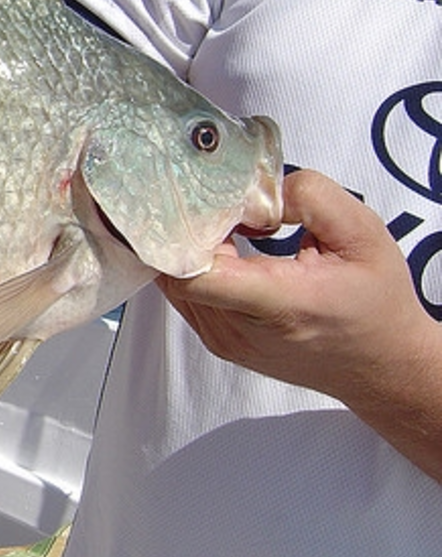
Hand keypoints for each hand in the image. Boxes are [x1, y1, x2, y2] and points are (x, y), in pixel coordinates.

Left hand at [158, 169, 441, 480]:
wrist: (382, 366)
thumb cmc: (376, 300)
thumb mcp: (363, 233)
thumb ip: (312, 198)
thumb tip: (257, 191)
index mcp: (279, 303)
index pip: (196, 276)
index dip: (183, 235)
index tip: (200, 202)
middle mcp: (240, 328)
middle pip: (178, 271)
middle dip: (187, 229)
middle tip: (213, 198)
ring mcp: (224, 339)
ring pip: (175, 282)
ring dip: (190, 247)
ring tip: (226, 222)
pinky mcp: (218, 340)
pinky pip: (185, 295)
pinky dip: (196, 266)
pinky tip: (227, 246)